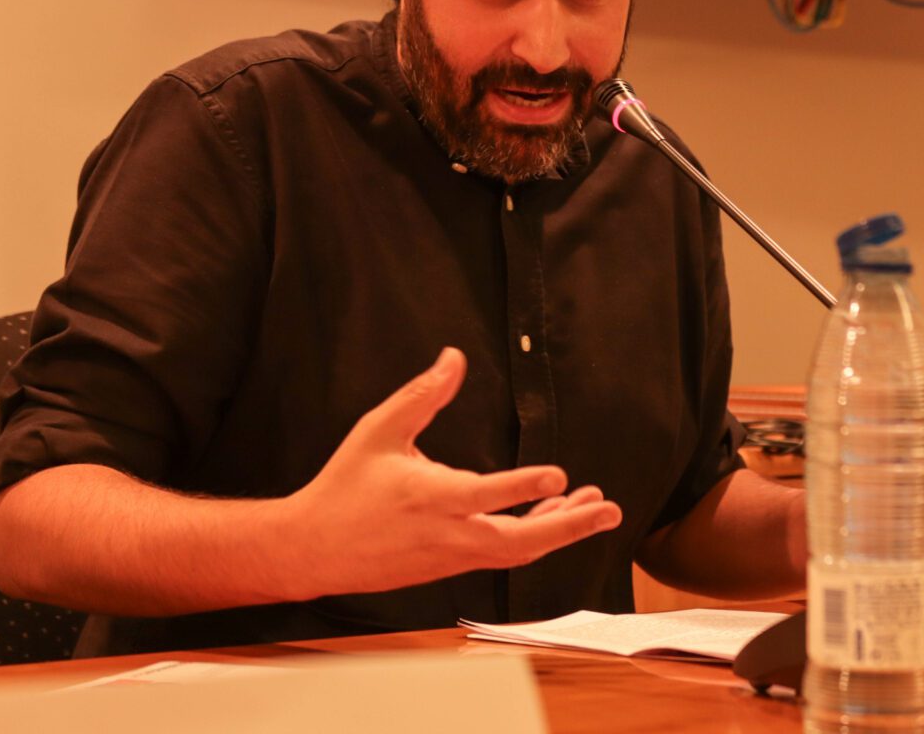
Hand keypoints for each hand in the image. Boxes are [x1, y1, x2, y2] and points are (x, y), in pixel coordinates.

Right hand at [288, 348, 621, 597]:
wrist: (314, 549)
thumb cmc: (345, 485)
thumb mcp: (378, 430)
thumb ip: (422, 395)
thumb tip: (455, 357)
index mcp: (431, 498)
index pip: (488, 495)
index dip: (526, 486)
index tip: (561, 475)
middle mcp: (449, 535)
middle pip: (521, 540)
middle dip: (570, 526)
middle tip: (609, 510)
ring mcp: (452, 556)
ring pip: (517, 551)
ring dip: (558, 530)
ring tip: (592, 507)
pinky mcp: (450, 566)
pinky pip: (501, 554)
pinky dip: (531, 537)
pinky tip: (549, 515)